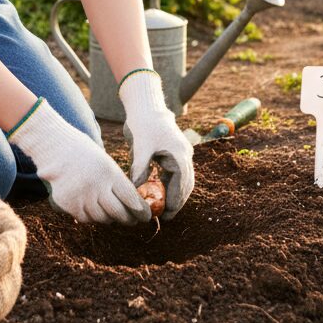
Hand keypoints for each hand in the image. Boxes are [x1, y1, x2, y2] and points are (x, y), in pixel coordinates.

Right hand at [8, 98, 150, 224]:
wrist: (56, 149)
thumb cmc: (85, 154)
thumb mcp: (106, 163)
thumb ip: (117, 184)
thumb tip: (132, 205)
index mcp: (110, 173)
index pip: (131, 199)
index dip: (141, 211)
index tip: (146, 216)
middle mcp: (97, 187)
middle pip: (118, 213)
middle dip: (128, 219)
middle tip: (132, 220)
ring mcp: (82, 197)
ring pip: (103, 218)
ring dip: (110, 218)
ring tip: (112, 213)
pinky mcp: (70, 205)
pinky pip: (86, 219)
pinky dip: (92, 216)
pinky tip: (93, 208)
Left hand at [119, 70, 194, 219]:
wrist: (145, 104)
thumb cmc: (143, 123)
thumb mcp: (140, 146)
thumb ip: (140, 168)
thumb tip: (135, 190)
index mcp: (179, 153)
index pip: (182, 183)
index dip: (175, 201)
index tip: (167, 215)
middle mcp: (184, 154)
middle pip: (186, 184)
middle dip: (177, 201)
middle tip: (166, 217)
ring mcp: (181, 152)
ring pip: (183, 179)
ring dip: (175, 194)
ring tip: (163, 209)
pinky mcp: (174, 151)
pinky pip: (176, 173)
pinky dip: (170, 184)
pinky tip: (160, 193)